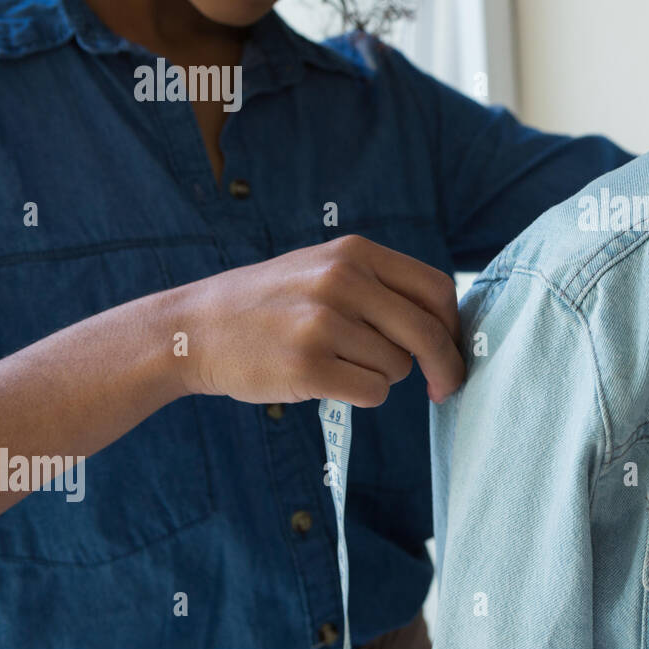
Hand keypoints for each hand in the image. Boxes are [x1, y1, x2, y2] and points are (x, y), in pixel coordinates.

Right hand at [170, 234, 463, 406]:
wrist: (193, 329)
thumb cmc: (271, 304)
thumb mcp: (324, 269)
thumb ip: (381, 286)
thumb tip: (448, 324)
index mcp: (354, 253)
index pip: (436, 289)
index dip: (454, 325)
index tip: (455, 349)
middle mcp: (342, 281)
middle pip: (427, 332)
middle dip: (446, 366)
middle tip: (447, 388)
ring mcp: (323, 323)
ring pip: (398, 368)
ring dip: (382, 376)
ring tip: (339, 363)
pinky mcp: (308, 366)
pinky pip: (372, 393)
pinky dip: (362, 395)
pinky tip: (329, 381)